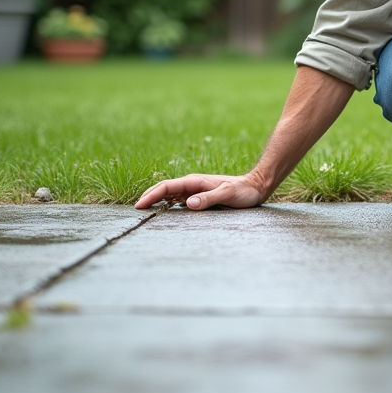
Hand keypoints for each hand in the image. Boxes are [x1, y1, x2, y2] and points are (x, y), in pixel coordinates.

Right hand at [135, 173, 265, 210]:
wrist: (255, 187)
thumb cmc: (243, 191)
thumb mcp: (228, 194)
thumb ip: (209, 198)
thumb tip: (188, 203)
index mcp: (195, 182)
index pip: (166, 186)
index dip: (151, 195)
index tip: (139, 206)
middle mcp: (192, 184)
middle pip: (164, 188)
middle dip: (149, 196)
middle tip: (136, 209)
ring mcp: (195, 190)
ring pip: (170, 193)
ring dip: (156, 200)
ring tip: (144, 210)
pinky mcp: (200, 196)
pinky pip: (179, 199)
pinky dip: (168, 203)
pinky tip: (164, 211)